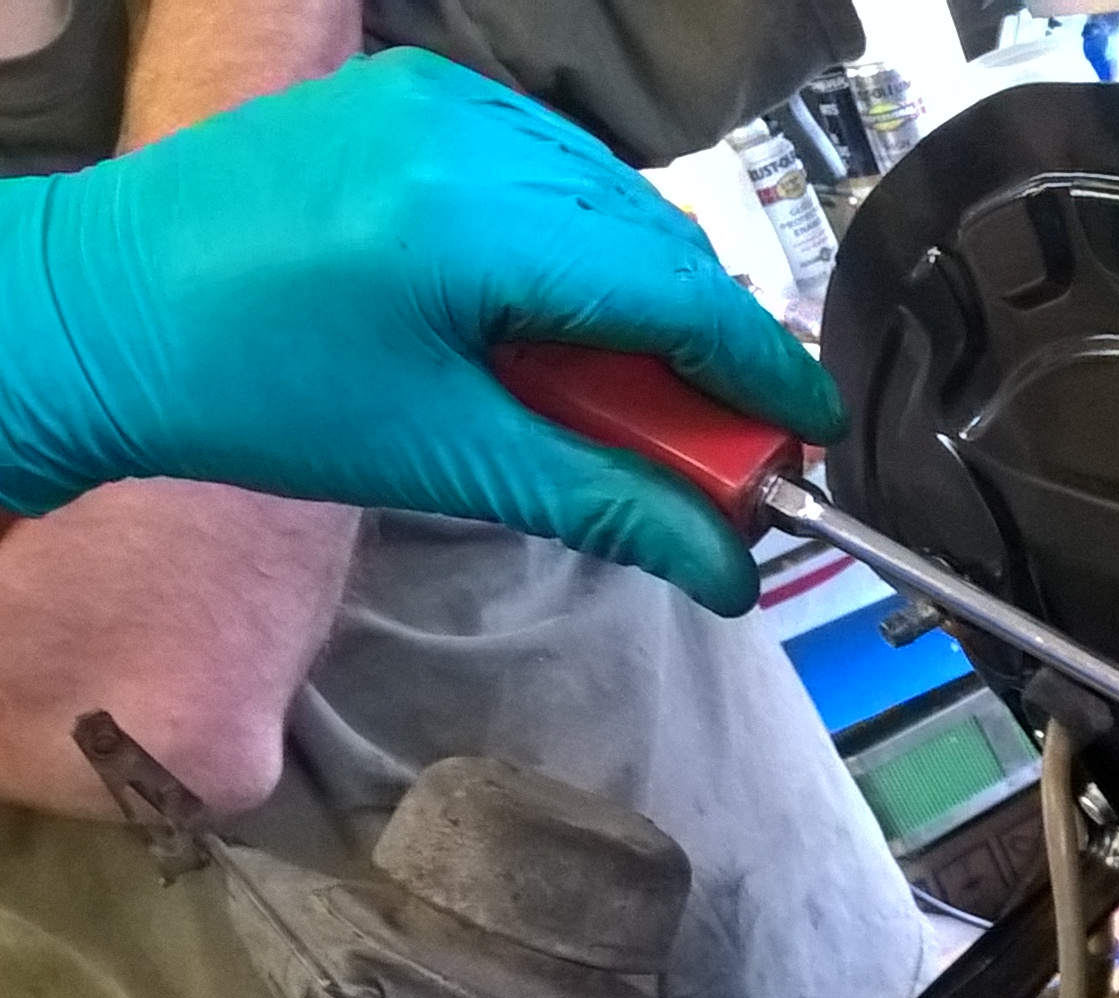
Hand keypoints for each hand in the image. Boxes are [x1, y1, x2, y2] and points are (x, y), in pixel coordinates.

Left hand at [0, 49, 840, 612]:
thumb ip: (609, 504)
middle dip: (703, 350)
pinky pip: (553, 164)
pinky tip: (554, 314)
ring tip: (618, 387)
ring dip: (645, 295)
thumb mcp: (446, 460)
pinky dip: (582, 241)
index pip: (680, 296)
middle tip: (711, 441)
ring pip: (616, 202)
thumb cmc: (247, 392)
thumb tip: (731, 567)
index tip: (808, 431)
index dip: (764, 373)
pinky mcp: (417, 92)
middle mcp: (468, 139)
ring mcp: (441, 102)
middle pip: (660, 246)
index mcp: (472, 230)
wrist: (92, 314)